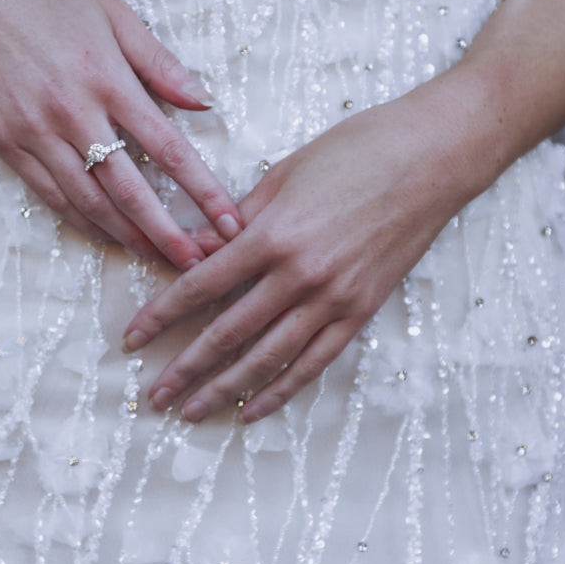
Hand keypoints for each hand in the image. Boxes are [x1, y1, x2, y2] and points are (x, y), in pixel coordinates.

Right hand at [0, 0, 241, 268]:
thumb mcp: (112, 12)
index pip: (168, 148)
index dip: (202, 191)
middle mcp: (72, 113)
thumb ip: (159, 62)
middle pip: (129, 190)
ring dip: (128, 237)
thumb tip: (205, 102)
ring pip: (89, 202)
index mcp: (106, 78)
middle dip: (167, 234)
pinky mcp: (8, 145)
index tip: (229, 221)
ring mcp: (36, 134)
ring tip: (159, 259)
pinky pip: (52, 196)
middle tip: (198, 264)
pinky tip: (109, 236)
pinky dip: (84, 222)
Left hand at [121, 90, 476, 421]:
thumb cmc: (356, 151)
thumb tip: (195, 250)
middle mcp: (300, 275)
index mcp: (272, 234)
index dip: (160, 317)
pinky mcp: (362, 311)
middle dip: (185, 368)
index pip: (199, 287)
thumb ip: (238, 219)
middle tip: (153, 396)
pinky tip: (253, 409)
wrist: (433, 157)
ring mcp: (334, 298)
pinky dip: (282, 390)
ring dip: (224, 390)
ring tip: (190, 412)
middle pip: (227, 334)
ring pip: (268, 358)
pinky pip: (315, 362)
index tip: (131, 341)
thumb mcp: (284, 173)